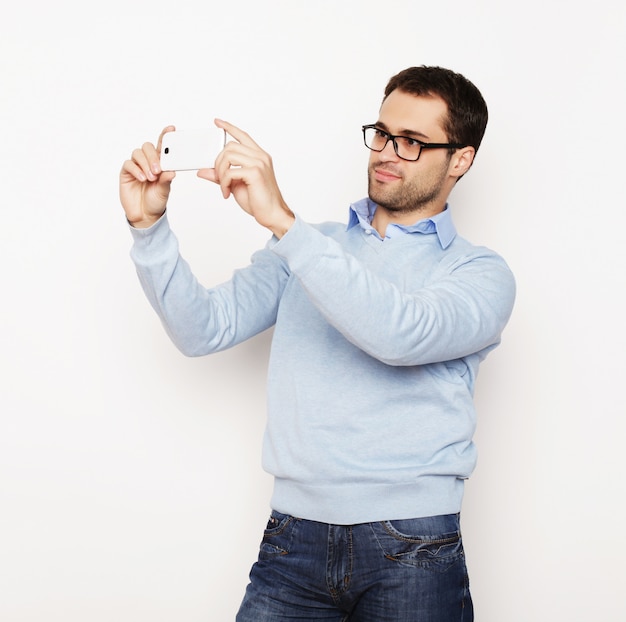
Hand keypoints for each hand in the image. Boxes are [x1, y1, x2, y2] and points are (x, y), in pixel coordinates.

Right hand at [119, 126, 176, 227]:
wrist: (145, 214)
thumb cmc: (156, 200)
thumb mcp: (165, 191)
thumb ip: (167, 180)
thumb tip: (172, 171)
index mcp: (160, 164)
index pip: (162, 146)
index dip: (165, 136)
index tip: (171, 129)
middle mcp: (147, 162)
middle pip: (147, 147)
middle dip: (153, 156)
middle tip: (157, 170)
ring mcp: (136, 166)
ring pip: (137, 153)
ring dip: (145, 164)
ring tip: (151, 178)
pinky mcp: (126, 172)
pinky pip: (129, 164)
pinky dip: (136, 170)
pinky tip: (142, 178)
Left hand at [197, 119, 294, 237]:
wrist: (273, 214)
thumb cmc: (258, 201)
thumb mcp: (236, 185)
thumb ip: (221, 175)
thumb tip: (202, 171)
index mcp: (259, 156)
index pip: (242, 135)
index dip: (229, 127)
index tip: (217, 122)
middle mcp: (260, 156)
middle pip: (229, 146)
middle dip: (218, 162)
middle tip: (219, 179)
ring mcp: (259, 163)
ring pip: (228, 156)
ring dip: (220, 172)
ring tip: (224, 186)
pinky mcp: (255, 172)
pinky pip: (230, 171)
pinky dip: (224, 183)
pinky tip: (227, 193)